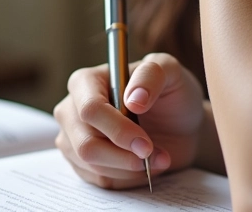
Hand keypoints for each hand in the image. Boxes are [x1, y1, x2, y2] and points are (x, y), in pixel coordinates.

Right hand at [53, 53, 205, 188]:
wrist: (179, 122)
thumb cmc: (170, 90)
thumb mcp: (169, 70)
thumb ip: (151, 76)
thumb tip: (133, 100)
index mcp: (87, 81)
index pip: (90, 109)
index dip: (117, 129)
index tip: (144, 143)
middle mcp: (73, 109)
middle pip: (86, 144)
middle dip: (122, 155)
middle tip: (151, 153)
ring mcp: (74, 138)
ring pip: (91, 166)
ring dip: (129, 167)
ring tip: (157, 156)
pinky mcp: (82, 163)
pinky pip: (99, 180)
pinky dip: (127, 178)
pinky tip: (145, 164)